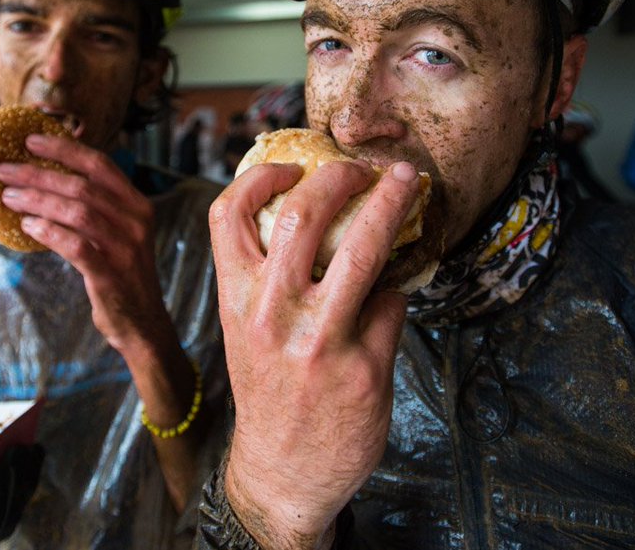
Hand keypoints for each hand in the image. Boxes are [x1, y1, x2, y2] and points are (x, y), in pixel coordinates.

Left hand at [0, 133, 167, 351]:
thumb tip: (46, 180)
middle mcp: (136, 221)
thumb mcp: (118, 232)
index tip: (31, 140)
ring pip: (77, 212)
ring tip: (8, 197)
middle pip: (82, 186)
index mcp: (137, 204)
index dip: (65, 149)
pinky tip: (27, 227)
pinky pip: (75, 245)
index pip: (100, 165)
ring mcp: (125, 247)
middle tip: (5, 170)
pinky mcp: (111, 273)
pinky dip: (48, 232)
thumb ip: (96, 207)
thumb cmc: (121, 273)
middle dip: (39, 174)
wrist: (142, 323)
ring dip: (37, 200)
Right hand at [210, 159, 419, 548]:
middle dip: (342, 175)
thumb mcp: (244, 328)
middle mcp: (272, 314)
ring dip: (391, 203)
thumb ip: (265, 276)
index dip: (261, 176)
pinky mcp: (366, 367)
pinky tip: (393, 294)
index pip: (230, 214)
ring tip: (404, 183)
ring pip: (365, 247)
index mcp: (235, 299)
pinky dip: (397, 288)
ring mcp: (321, 340)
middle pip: (307, 212)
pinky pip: (394, 301)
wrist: (283, 470)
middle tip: (363, 167)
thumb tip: (314, 211)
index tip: (293, 165)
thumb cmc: (267, 387)